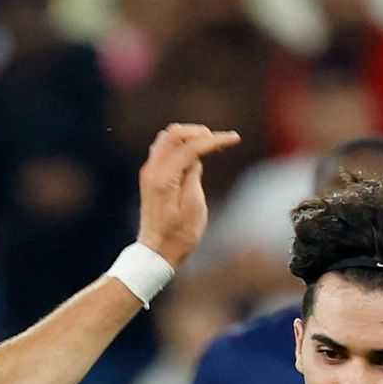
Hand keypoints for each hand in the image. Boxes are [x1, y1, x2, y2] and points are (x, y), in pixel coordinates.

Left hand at [134, 123, 241, 267]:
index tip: (234, 138)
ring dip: (189, 135)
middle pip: (174, 134)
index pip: (189, 147)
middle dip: (199, 132)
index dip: (213, 140)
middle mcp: (152, 170)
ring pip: (167, 138)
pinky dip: (180, 144)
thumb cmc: (178, 236)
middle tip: (219, 139)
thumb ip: (193, 176)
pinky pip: (164, 148)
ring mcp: (149, 172)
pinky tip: (195, 152)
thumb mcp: (194, 207)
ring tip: (209, 143)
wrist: (156, 252)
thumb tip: (196, 155)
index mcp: (163, 179)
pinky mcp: (150, 176)